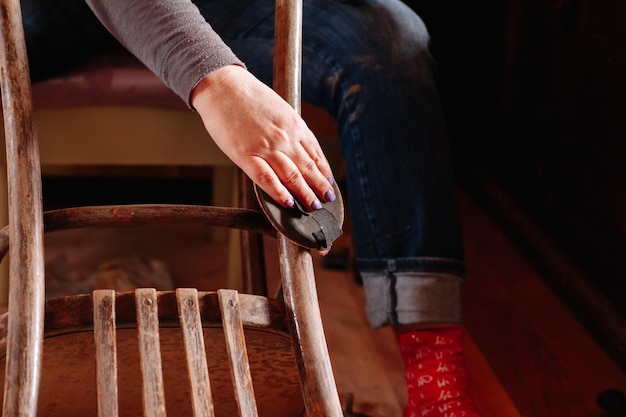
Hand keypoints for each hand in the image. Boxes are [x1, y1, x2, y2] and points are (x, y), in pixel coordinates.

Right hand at [191, 65, 334, 210]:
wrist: (222, 86)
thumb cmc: (248, 96)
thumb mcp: (279, 108)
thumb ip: (290, 129)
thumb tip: (298, 148)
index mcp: (294, 124)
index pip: (316, 153)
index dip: (324, 171)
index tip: (329, 183)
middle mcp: (285, 137)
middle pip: (308, 168)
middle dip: (320, 187)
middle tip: (326, 200)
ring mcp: (266, 147)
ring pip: (293, 177)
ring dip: (306, 194)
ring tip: (313, 206)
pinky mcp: (246, 155)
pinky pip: (267, 179)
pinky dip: (279, 193)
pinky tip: (288, 203)